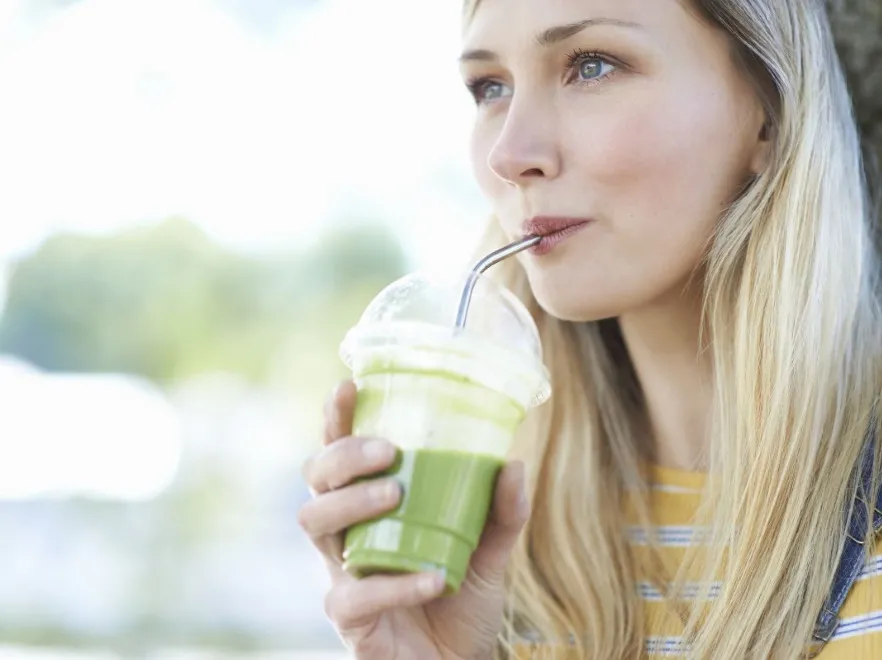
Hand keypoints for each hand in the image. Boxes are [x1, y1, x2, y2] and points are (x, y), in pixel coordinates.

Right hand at [297, 380, 529, 658]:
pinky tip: (434, 577)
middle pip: (315, 479)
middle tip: (389, 451)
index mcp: (371, 505)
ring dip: (354, 502)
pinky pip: (354, 596)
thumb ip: (502, 512)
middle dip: (344, 456)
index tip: (348, 386)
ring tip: (397, 495)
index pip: (341, 453)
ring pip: (316, 524)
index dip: (337, 419)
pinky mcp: (349, 618)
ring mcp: (341, 574)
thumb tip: (513, 463)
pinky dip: (395, 583)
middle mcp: (347, 533)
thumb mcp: (490, 550)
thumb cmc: (461, 595)